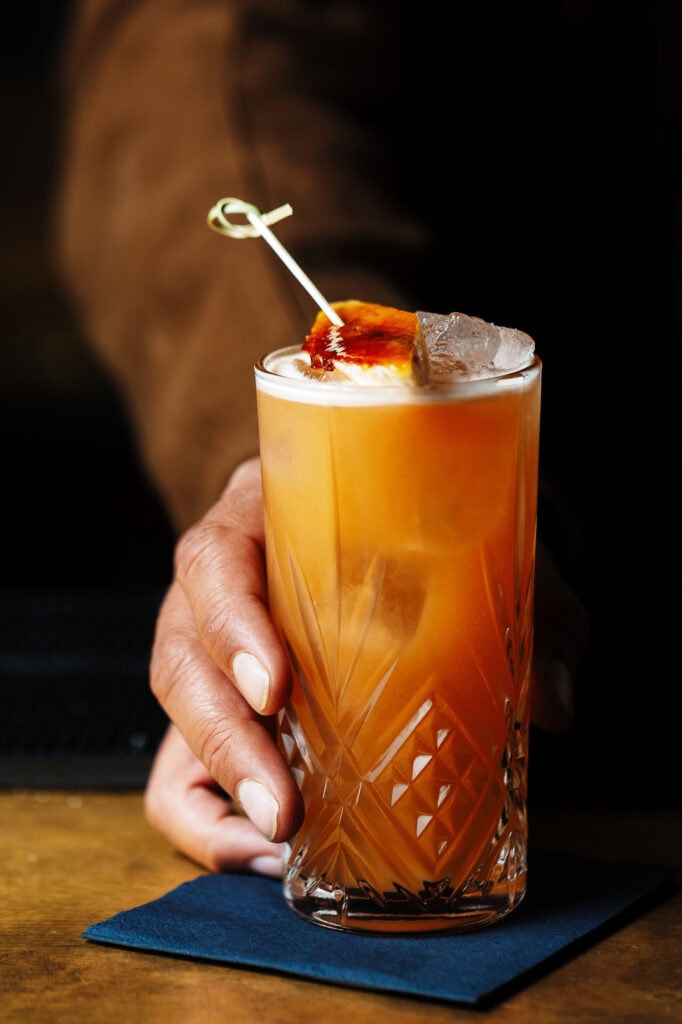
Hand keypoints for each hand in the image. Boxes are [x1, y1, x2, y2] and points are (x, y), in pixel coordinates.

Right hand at [145, 457, 588, 874]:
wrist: (412, 535)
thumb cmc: (433, 539)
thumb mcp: (485, 557)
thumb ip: (531, 615)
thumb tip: (554, 707)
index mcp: (267, 518)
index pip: (215, 559)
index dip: (232, 623)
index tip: (277, 687)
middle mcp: (222, 578)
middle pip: (179, 649)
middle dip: (224, 736)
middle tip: (285, 805)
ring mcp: (210, 642)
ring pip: (175, 708)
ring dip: (219, 780)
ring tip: (280, 836)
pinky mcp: (217, 703)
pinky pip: (175, 767)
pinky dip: (204, 818)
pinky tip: (260, 855)